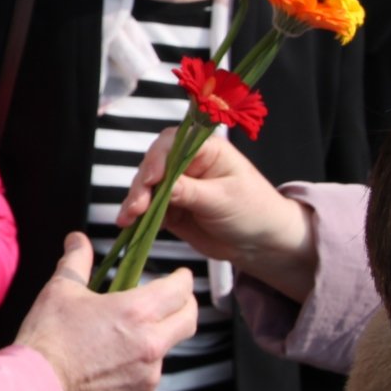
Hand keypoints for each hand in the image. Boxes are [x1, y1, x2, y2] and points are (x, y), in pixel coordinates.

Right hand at [15, 233, 196, 390]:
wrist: (39, 381)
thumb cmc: (50, 335)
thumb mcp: (62, 288)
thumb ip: (77, 259)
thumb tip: (77, 239)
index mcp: (136, 311)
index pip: (180, 290)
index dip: (183, 279)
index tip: (180, 277)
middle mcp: (150, 343)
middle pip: (188, 321)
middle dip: (185, 306)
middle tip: (173, 300)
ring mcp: (149, 375)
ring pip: (166, 350)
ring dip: (155, 340)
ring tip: (125, 337)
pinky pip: (149, 379)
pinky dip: (138, 371)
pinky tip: (115, 365)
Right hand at [119, 129, 316, 301]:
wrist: (261, 245)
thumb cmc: (254, 212)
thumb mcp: (223, 200)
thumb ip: (190, 192)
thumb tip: (160, 185)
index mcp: (206, 150)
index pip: (174, 144)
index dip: (158, 158)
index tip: (152, 178)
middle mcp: (188, 164)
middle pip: (154, 165)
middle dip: (142, 185)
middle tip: (137, 206)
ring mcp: (177, 186)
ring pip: (146, 187)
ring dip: (135, 201)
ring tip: (128, 219)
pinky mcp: (170, 207)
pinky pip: (147, 208)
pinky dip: (137, 216)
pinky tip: (129, 225)